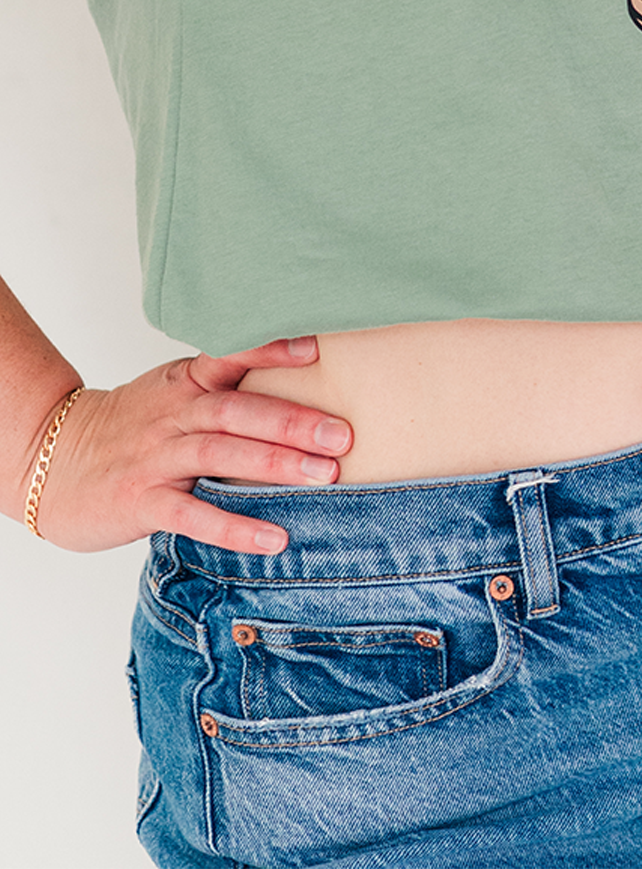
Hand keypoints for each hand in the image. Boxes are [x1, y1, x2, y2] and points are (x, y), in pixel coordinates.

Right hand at [25, 339, 352, 554]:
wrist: (51, 463)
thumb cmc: (132, 428)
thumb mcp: (173, 394)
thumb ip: (226, 388)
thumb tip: (303, 382)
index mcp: (186, 385)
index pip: (229, 357)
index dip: (271, 350)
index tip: (316, 350)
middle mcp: (174, 416)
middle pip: (237, 410)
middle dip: (294, 422)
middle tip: (343, 435)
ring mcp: (155, 458)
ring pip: (219, 454)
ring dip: (275, 464)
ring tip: (324, 476)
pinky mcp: (139, 502)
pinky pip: (190, 514)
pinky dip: (233, 525)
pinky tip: (272, 536)